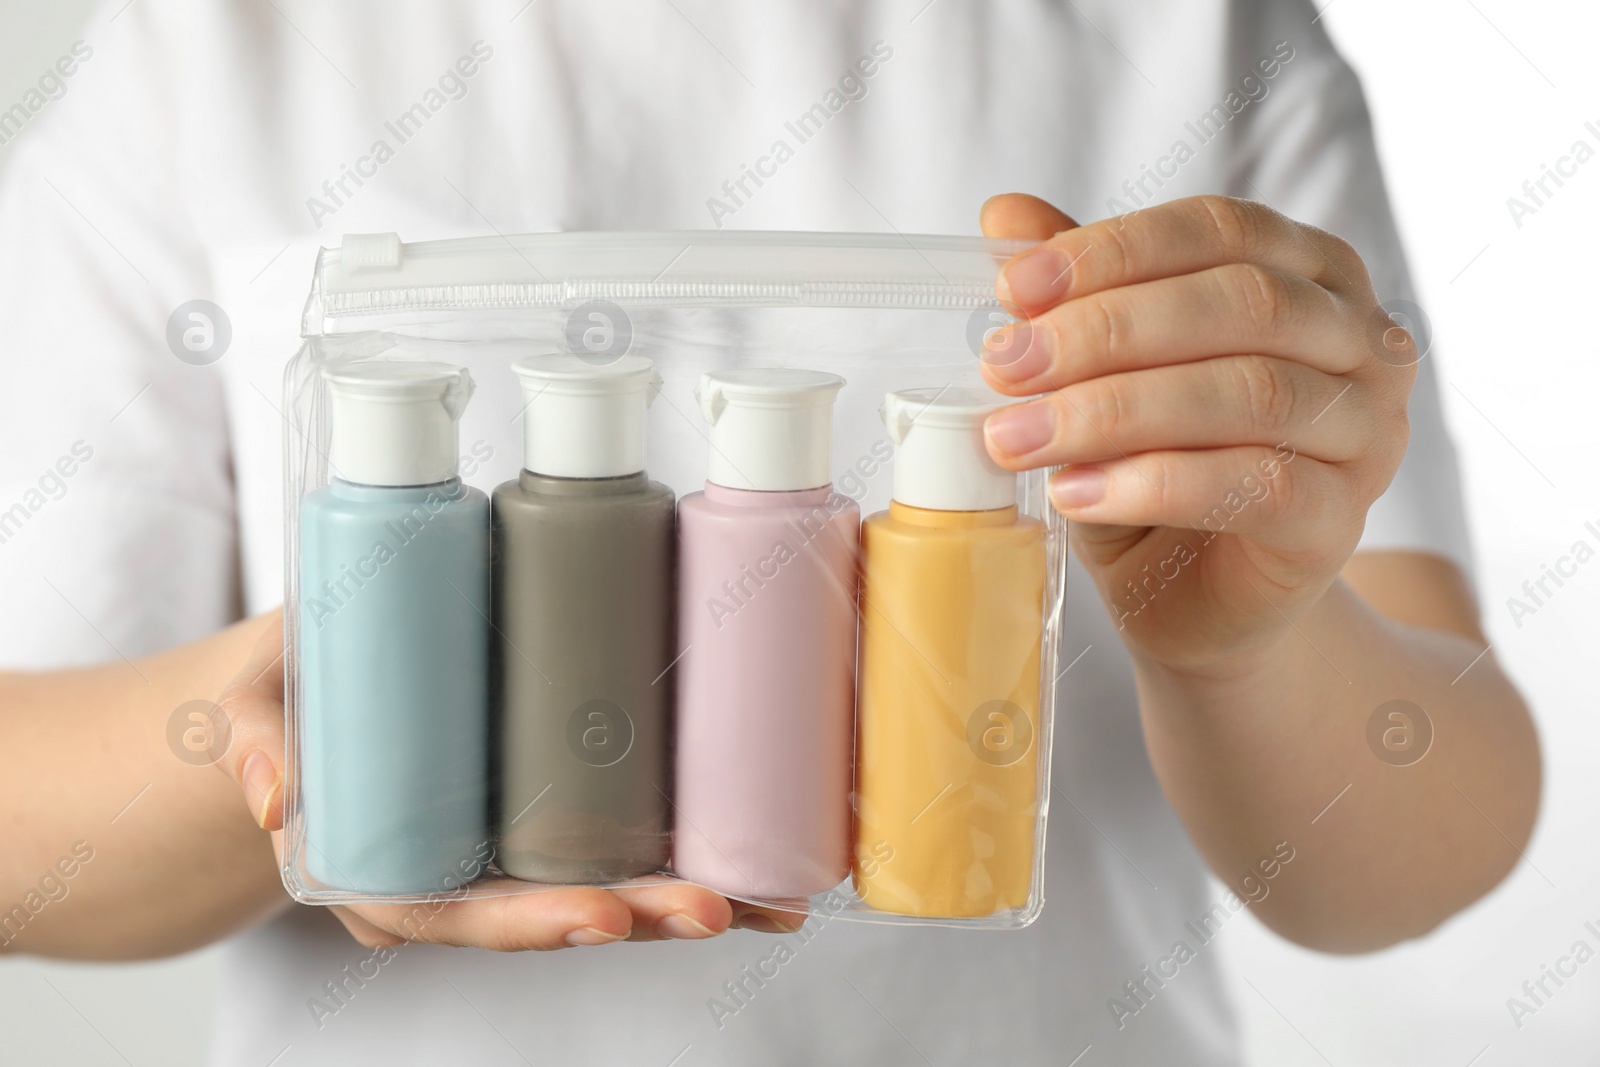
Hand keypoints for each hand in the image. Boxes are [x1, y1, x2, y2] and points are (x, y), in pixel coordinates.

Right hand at [216, 610, 795, 947]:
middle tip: (714, 907)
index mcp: (385, 869)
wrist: (313, 679)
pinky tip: (765, 856)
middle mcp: (457, 874)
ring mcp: (509, 846)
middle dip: (635, 917)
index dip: (525, 924)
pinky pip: (619, 845)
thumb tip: (271, 796)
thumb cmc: (286, 692)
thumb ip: (252, 740)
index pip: (456, 918)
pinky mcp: (550, 807)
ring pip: (600, 890)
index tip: (596, 919)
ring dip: (683, 900)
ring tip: (770, 899)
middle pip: (548, 915)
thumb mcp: (249, 704)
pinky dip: (690, 856)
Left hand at [978, 194, 1414, 674]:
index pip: (1220, 230)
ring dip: (1113, 410)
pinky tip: (1072, 494)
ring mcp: (1367, 436)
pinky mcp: (1341, 525)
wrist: (1200, 603)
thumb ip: (1078, 293)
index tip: (1013, 286)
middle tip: (1003, 363)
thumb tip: (1003, 213)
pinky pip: (1256, 488)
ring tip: (1015, 436)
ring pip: (1249, 393)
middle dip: (1105, 329)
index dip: (1114, 250)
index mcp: (1314, 274)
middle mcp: (1362, 343)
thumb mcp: (1106, 374)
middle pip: (1240, 303)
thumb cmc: (1156, 470)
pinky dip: (1152, 484)